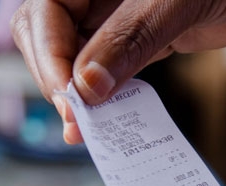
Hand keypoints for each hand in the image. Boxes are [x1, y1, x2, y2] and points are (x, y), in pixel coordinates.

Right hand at [10, 0, 225, 142]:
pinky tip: (109, 121)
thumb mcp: (180, 2)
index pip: (46, 11)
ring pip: (78, 54)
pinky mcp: (147, 36)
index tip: (72, 98)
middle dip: (57, 77)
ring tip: (86, 132)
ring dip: (78, 93)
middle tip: (79, 121)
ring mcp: (122, 12)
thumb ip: (131, 38)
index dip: (51, 56)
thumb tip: (86, 87)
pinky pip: (112, 67)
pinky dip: (107, 94)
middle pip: (50, 34)